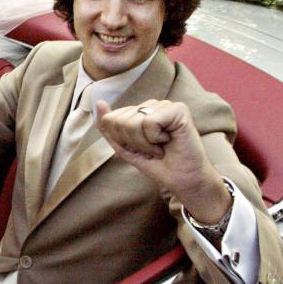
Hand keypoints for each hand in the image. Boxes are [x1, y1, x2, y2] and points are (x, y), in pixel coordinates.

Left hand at [95, 99, 230, 222]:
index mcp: (139, 111)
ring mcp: (166, 105)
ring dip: (145, 144)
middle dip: (133, 143)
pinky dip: (155, 139)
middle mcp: (152, 104)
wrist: (183, 180)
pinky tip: (169, 141)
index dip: (122, 141)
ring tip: (160, 147)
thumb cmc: (158, 165)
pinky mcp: (178, 109)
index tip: (141, 149)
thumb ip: (109, 127)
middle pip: (120, 121)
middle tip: (152, 150)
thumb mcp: (125, 147)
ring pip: (134, 122)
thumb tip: (98, 102)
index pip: (110, 119)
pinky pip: (150, 122)